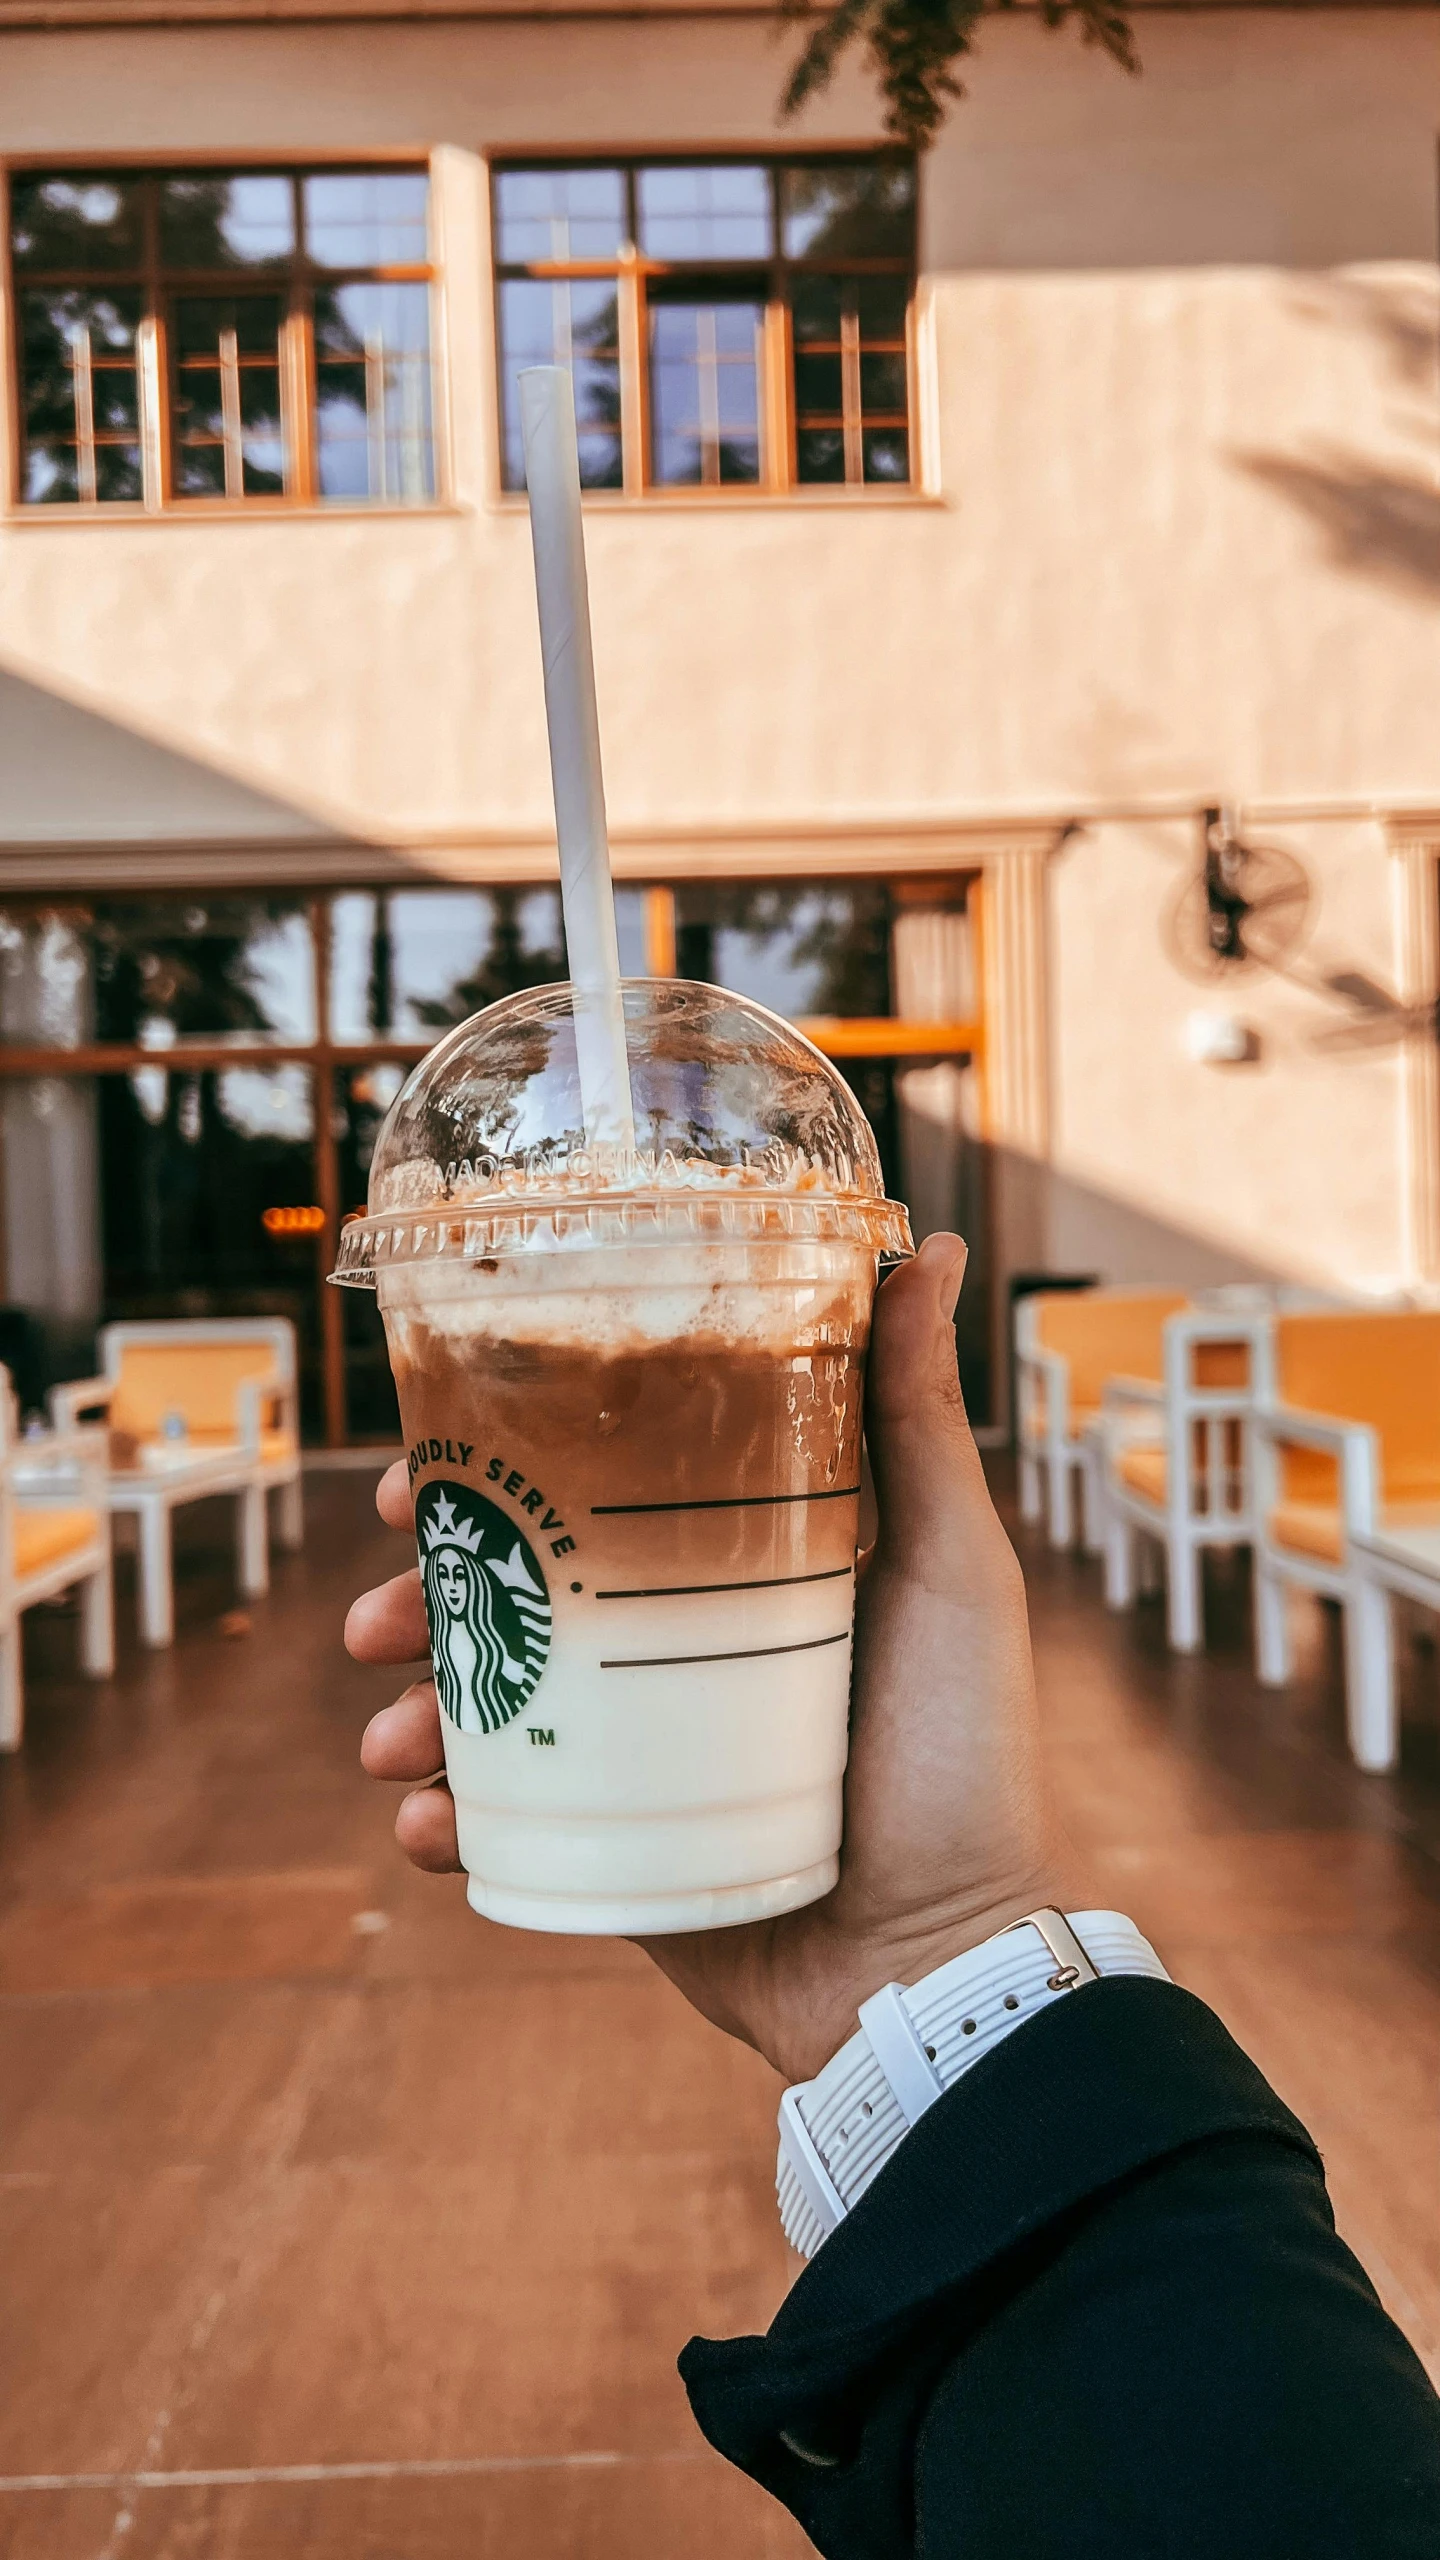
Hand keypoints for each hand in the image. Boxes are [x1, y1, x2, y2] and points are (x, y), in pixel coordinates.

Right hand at [349, 1234, 1087, 2084]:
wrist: (941, 1961)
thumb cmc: (964, 1752)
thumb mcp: (948, 1563)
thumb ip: (921, 1417)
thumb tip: (935, 1241)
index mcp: (741, 1571)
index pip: (598, 1495)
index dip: (506, 1470)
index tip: (431, 1456)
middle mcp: (682, 1652)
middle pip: (522, 1597)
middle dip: (432, 1594)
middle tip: (385, 1599)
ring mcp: (646, 1756)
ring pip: (495, 1710)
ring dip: (416, 1709)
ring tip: (386, 1735)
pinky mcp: (622, 1853)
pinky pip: (508, 1832)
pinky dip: (448, 1824)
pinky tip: (425, 1823)